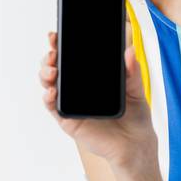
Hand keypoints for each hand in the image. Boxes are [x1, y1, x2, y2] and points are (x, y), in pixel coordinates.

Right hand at [39, 31, 155, 167]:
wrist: (136, 144)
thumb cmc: (135, 116)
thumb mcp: (135, 89)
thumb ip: (132, 71)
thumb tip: (129, 50)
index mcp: (91, 77)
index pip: (72, 58)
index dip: (60, 45)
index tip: (56, 35)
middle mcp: (77, 88)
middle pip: (55, 68)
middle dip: (49, 57)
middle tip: (53, 51)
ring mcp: (71, 103)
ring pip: (49, 84)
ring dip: (45, 74)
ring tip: (51, 70)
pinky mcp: (68, 120)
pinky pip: (53, 107)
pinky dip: (48, 98)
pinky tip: (51, 91)